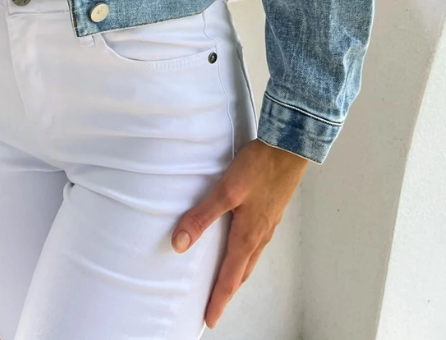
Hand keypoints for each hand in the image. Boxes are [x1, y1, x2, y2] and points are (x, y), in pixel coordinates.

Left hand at [171, 138, 308, 328]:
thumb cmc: (259, 167)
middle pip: (241, 273)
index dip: (218, 300)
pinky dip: (246, 255)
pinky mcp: (271, 212)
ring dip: (237, 274)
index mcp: (247, 236)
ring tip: (226, 282)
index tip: (209, 320)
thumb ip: (202, 216)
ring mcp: (268, 225)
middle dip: (227, 292)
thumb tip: (179, 243)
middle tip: (215, 306)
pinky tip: (242, 245)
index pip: (229, 277)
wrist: (290, 149)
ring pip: (251, 259)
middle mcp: (260, 236)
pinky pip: (257, 244)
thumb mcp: (225, 191)